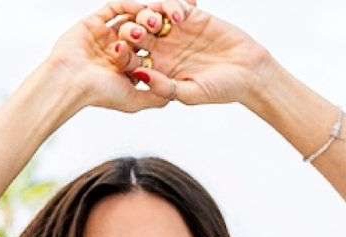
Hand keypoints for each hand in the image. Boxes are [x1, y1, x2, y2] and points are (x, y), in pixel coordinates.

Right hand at [42, 1, 167, 113]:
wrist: (68, 83)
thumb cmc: (97, 94)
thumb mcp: (134, 101)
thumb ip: (156, 97)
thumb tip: (174, 95)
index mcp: (125, 68)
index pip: (151, 50)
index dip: (168, 42)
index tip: (188, 33)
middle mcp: (115, 51)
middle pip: (144, 31)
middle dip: (159, 26)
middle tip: (173, 22)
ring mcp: (104, 37)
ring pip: (130, 19)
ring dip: (145, 16)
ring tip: (154, 20)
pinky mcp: (92, 24)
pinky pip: (114, 8)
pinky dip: (128, 5)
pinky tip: (141, 8)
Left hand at [121, 1, 275, 106]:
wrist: (250, 72)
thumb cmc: (220, 89)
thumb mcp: (188, 93)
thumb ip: (163, 86)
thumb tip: (139, 74)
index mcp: (155, 70)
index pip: (130, 61)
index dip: (123, 56)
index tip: (121, 53)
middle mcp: (161, 50)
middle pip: (135, 36)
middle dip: (131, 33)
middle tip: (137, 33)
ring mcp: (175, 33)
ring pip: (151, 18)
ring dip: (148, 17)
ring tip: (157, 24)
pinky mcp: (192, 17)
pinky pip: (174, 6)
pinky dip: (172, 7)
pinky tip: (180, 16)